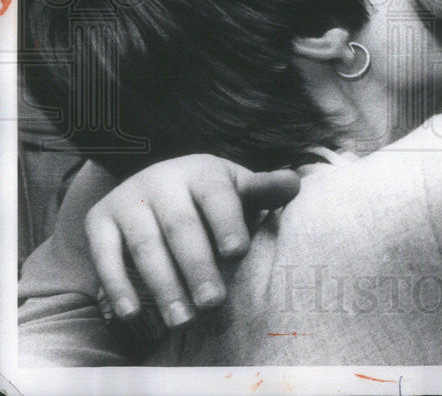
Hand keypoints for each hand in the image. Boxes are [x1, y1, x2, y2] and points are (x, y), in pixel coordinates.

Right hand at [85, 155, 299, 326]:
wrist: (158, 182)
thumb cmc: (212, 197)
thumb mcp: (239, 189)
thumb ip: (265, 191)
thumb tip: (294, 183)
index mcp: (203, 171)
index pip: (216, 195)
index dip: (227, 222)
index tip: (237, 251)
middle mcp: (162, 180)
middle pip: (181, 226)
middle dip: (197, 266)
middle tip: (214, 302)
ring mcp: (128, 199)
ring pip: (145, 244)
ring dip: (163, 284)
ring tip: (182, 319)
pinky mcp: (99, 219)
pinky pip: (105, 254)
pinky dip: (117, 284)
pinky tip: (133, 313)